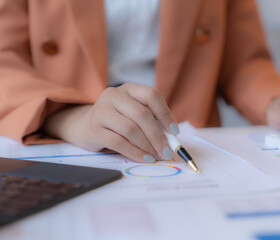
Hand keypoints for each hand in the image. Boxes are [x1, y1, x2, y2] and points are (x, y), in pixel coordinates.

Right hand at [43, 83, 178, 162]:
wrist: (83, 126)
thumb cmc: (116, 122)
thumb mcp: (133, 114)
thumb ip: (151, 122)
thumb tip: (172, 140)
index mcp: (129, 90)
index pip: (151, 95)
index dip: (165, 114)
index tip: (175, 132)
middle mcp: (114, 96)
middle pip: (142, 115)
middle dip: (158, 136)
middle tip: (167, 152)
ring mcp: (101, 111)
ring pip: (130, 129)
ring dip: (147, 146)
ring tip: (156, 157)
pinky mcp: (93, 129)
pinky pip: (118, 142)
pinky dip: (134, 152)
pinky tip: (144, 158)